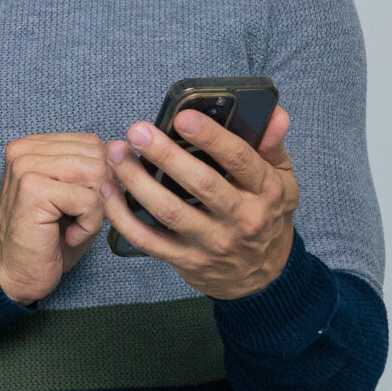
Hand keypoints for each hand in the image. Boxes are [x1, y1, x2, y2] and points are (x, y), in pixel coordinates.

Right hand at [0, 132, 112, 303]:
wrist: (14, 275)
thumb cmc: (46, 240)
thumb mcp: (74, 197)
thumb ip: (93, 172)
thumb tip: (121, 156)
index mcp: (33, 147)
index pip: (92, 144)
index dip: (100, 178)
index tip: (78, 206)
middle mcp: (25, 151)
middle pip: (96, 157)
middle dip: (99, 194)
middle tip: (75, 219)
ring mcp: (26, 168)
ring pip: (96, 175)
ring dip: (94, 210)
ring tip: (72, 226)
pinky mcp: (33, 189)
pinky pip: (89, 199)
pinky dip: (88, 225)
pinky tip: (68, 236)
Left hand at [104, 106, 299, 298]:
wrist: (264, 276)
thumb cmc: (267, 216)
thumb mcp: (283, 180)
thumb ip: (272, 146)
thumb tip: (274, 114)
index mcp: (265, 190)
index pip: (239, 159)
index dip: (211, 137)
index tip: (182, 117)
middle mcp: (241, 218)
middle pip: (200, 184)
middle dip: (165, 155)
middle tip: (137, 132)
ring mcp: (212, 242)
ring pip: (169, 211)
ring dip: (136, 181)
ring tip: (116, 155)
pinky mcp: (187, 260)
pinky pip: (148, 240)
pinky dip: (123, 217)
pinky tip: (108, 192)